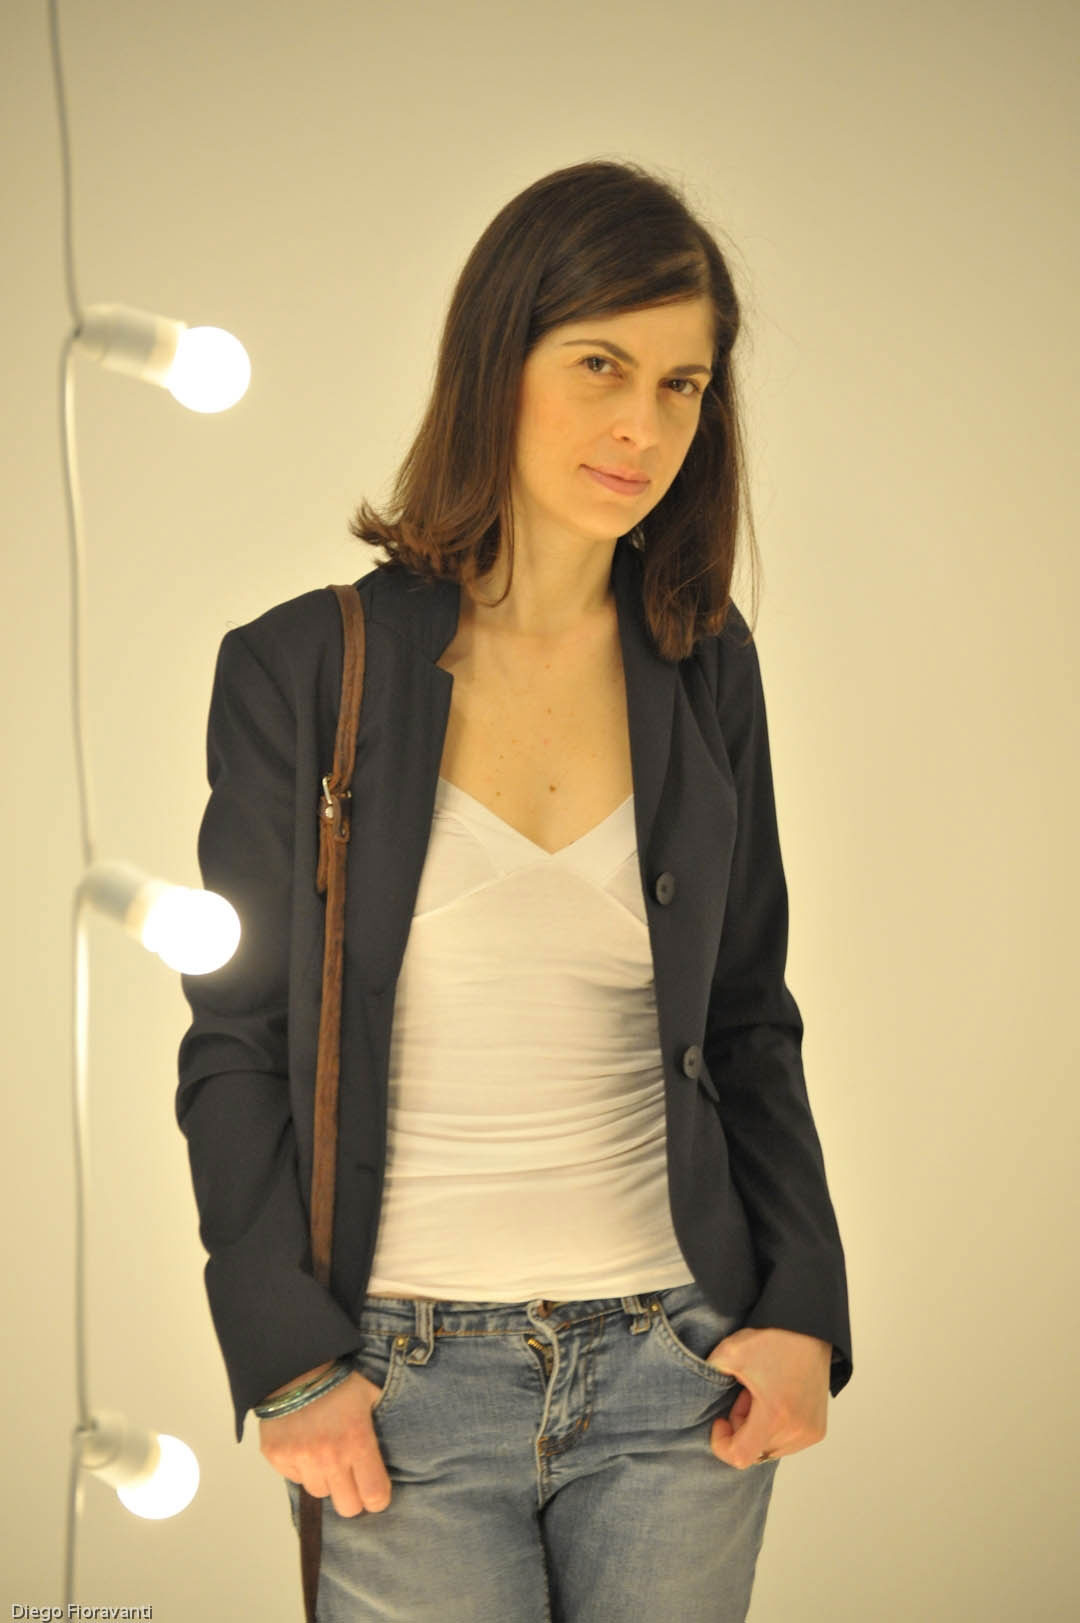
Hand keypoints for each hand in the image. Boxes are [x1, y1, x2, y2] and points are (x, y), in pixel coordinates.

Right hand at [259, 1365, 391, 1516]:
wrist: (296, 1364)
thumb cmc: (339, 1381)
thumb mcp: (372, 1397)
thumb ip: (384, 1427)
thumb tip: (401, 1453)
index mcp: (358, 1442)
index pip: (375, 1496)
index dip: (377, 1497)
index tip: (375, 1489)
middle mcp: (330, 1456)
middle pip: (348, 1507)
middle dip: (353, 1496)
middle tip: (350, 1477)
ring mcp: (301, 1459)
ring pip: (319, 1492)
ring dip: (325, 1478)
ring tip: (324, 1452)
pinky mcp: (277, 1457)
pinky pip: (294, 1478)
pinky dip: (300, 1467)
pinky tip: (304, 1443)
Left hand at [704, 1327, 830, 1468]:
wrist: (810, 1329)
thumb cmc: (773, 1340)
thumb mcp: (730, 1351)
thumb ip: (708, 1373)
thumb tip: (697, 1391)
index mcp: (775, 1415)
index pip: (740, 1456)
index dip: (722, 1443)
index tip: (720, 1419)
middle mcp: (797, 1431)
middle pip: (753, 1451)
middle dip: (740, 1427)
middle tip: (744, 1395)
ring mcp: (809, 1433)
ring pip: (768, 1449)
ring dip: (757, 1429)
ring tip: (761, 1396)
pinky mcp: (817, 1430)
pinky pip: (785, 1443)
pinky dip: (774, 1428)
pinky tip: (776, 1401)